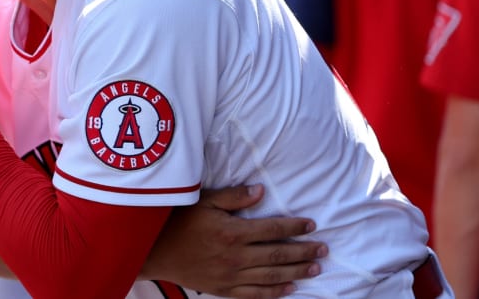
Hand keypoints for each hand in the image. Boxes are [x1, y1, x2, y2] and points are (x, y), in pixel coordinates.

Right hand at [143, 185, 326, 297]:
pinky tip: (290, 288)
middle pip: (278, 254)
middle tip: (323, 249)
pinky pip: (255, 294)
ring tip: (316, 268)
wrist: (155, 251)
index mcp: (232, 232)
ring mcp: (231, 276)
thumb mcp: (203, 201)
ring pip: (272, 275)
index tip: (311, 225)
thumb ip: (234, 197)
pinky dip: (275, 293)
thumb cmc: (178, 221)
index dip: (295, 227)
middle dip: (304, 251)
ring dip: (297, 272)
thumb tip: (261, 191)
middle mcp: (236, 256)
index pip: (273, 229)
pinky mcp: (224, 289)